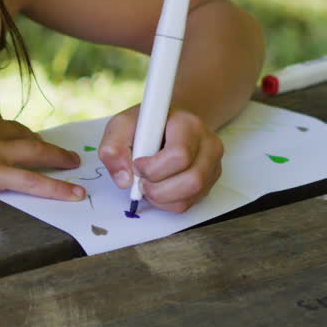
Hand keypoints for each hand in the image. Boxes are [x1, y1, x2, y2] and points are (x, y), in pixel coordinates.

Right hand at [0, 104, 84, 202]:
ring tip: (73, 164)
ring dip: (58, 158)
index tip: (16, 131)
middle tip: (56, 149)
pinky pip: (34, 181)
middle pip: (23, 133)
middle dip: (41, 141)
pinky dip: (57, 188)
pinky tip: (73, 194)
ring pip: (37, 152)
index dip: (9, 128)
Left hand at [98, 105, 223, 212]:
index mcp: (188, 124)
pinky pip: (191, 202)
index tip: (137, 164)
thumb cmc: (147, 125)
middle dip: (158, 189)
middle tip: (141, 181)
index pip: (179, 154)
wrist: (168, 123)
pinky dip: (168, 202)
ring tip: (148, 185)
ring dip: (162, 198)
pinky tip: (159, 188)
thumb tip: (124, 179)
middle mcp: (208, 143)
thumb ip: (114, 147)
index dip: (154, 168)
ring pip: (192, 195)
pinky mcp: (210, 180)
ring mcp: (212, 163)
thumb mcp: (123, 125)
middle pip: (192, 180)